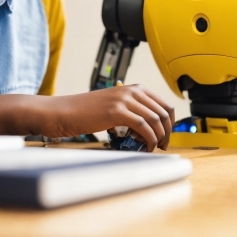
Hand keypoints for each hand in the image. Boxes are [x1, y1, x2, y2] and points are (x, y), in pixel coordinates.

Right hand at [37, 85, 175, 150]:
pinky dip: (149, 139)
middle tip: (163, 145)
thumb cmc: (87, 112)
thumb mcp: (114, 105)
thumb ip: (132, 111)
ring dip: (159, 137)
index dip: (170, 122)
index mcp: (134, 88)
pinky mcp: (117, 111)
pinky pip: (143, 126)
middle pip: (163, 112)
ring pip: (155, 119)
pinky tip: (146, 147)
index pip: (164, 104)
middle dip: (167, 131)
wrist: (66, 112)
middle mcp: (132, 91)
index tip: (167, 135)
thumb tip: (150, 128)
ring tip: (154, 148)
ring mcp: (124, 100)